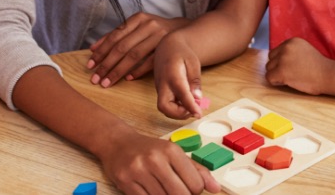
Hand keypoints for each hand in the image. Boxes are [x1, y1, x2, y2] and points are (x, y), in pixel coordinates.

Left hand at [87, 13, 190, 87]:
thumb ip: (116, 35)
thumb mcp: (136, 26)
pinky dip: (138, 71)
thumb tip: (93, 48)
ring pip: (134, 55)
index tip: (90, 65)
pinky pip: (150, 62)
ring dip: (118, 70)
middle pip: (123, 47)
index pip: (115, 36)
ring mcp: (159, 37)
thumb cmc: (153, 30)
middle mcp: (149, 25)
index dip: (102, 51)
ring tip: (107, 82)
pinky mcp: (167, 48)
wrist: (180, 30)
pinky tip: (128, 79)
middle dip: (107, 64)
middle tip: (95, 78)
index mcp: (138, 18)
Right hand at [99, 127, 219, 193]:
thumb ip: (196, 169)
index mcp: (171, 150)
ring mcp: (139, 171)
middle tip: (178, 191)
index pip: (194, 184)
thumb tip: (216, 188)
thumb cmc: (150, 149)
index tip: (191, 189)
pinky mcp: (126, 183)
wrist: (119, 143)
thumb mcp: (174, 153)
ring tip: (164, 189)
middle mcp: (156, 159)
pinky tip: (152, 191)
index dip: (196, 192)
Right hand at [154, 33, 203, 119]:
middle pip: (164, 106)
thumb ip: (195, 80)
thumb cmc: (182, 52)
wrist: (168, 46)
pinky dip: (176, 108)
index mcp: (172, 74)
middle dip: (178, 114)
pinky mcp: (161, 91)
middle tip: (194, 111)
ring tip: (193, 106)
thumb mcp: (193, 62)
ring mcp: (160, 88)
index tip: (199, 114)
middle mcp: (163, 83)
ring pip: (164, 108)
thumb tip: (198, 97)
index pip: (181, 94)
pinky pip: (166, 104)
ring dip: (178, 113)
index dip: (190, 106)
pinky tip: (187, 103)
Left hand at [265, 37, 331, 94]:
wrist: (328, 75)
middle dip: (277, 66)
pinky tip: (286, 82)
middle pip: (271, 58)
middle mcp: (285, 47)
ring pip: (269, 67)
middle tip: (290, 73)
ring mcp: (283, 59)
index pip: (276, 51)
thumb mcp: (304, 50)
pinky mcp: (281, 71)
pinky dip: (276, 82)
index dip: (282, 61)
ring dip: (276, 74)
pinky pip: (269, 77)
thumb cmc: (318, 67)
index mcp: (291, 41)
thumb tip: (275, 58)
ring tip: (290, 77)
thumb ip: (291, 51)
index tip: (293, 67)